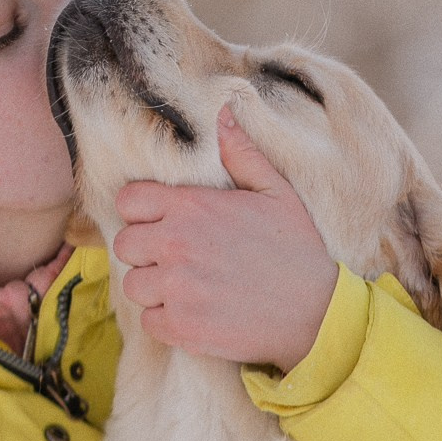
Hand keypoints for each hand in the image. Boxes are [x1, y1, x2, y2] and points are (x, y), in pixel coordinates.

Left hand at [112, 105, 338, 370]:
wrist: (316, 312)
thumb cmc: (296, 249)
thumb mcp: (275, 191)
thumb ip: (241, 153)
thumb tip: (222, 113)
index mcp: (191, 206)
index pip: (128, 201)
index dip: (141, 211)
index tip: (160, 222)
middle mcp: (176, 244)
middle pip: (125, 245)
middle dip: (145, 251)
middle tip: (174, 258)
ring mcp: (176, 288)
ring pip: (134, 285)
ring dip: (154, 288)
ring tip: (185, 287)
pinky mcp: (181, 327)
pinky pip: (148, 322)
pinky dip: (166, 321)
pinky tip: (194, 313)